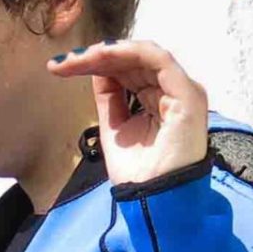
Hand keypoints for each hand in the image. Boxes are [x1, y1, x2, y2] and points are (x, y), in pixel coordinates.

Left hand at [50, 39, 210, 186]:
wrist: (152, 200)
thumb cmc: (139, 172)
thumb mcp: (114, 126)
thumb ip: (110, 96)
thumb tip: (96, 69)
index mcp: (160, 99)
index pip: (129, 70)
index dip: (98, 63)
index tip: (64, 66)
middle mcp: (174, 92)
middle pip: (134, 59)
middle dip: (97, 56)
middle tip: (66, 60)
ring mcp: (183, 92)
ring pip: (144, 54)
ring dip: (108, 52)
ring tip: (79, 58)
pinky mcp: (188, 95)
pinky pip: (158, 60)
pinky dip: (129, 52)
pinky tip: (102, 56)